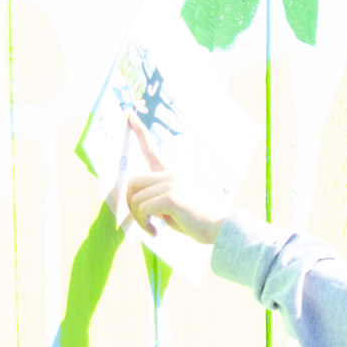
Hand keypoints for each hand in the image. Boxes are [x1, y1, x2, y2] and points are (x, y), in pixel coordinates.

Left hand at [120, 118, 226, 244]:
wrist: (217, 227)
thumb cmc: (194, 220)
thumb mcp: (173, 204)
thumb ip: (157, 197)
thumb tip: (137, 204)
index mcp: (171, 174)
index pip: (151, 149)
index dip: (139, 132)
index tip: (130, 115)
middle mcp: (170, 174)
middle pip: (132, 182)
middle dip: (131, 204)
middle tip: (142, 220)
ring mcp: (170, 184)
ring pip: (136, 199)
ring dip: (139, 219)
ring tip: (152, 228)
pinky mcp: (171, 197)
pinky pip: (142, 210)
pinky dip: (144, 224)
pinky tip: (156, 231)